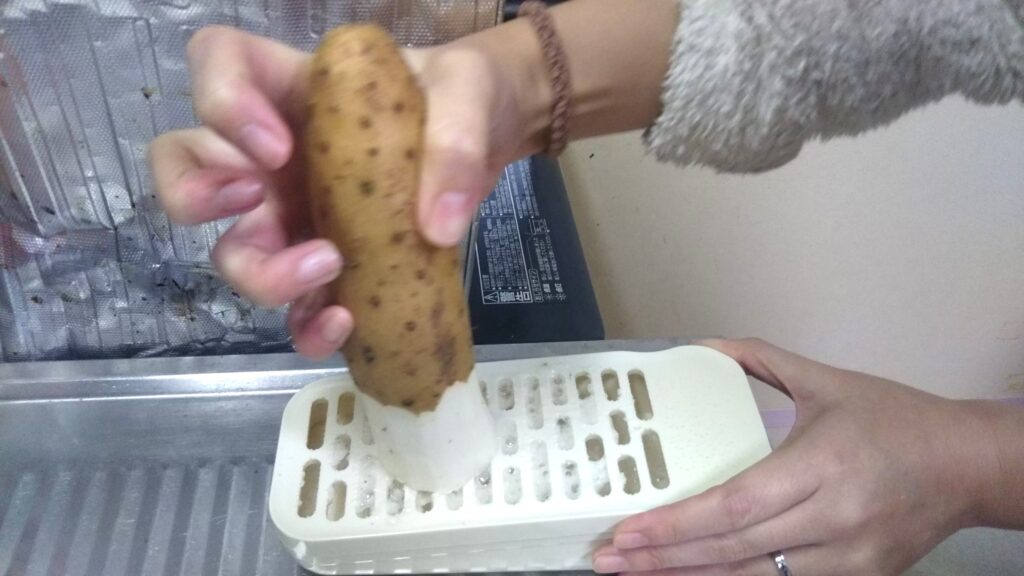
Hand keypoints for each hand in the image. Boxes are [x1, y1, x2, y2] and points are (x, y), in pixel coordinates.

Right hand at [148, 26, 541, 357]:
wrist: (494, 138)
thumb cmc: (466, 96)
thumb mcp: (469, 94)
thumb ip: (455, 140)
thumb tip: (438, 224)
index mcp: (294, 88)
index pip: (216, 63)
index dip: (220, 101)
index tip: (276, 144)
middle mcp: (275, 153)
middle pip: (189, 169)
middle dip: (198, 196)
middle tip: (258, 198)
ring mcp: (294, 214)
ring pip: (234, 252)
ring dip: (264, 272)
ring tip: (329, 264)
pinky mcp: (328, 265)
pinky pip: (294, 308)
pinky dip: (307, 325)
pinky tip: (345, 321)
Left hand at [593, 338, 995, 575]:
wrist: (968, 466)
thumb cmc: (897, 421)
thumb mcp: (825, 381)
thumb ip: (760, 360)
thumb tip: (703, 347)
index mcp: (822, 463)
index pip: (734, 504)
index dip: (676, 524)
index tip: (628, 531)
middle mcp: (834, 517)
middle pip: (734, 548)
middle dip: (664, 558)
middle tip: (611, 560)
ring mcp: (849, 558)